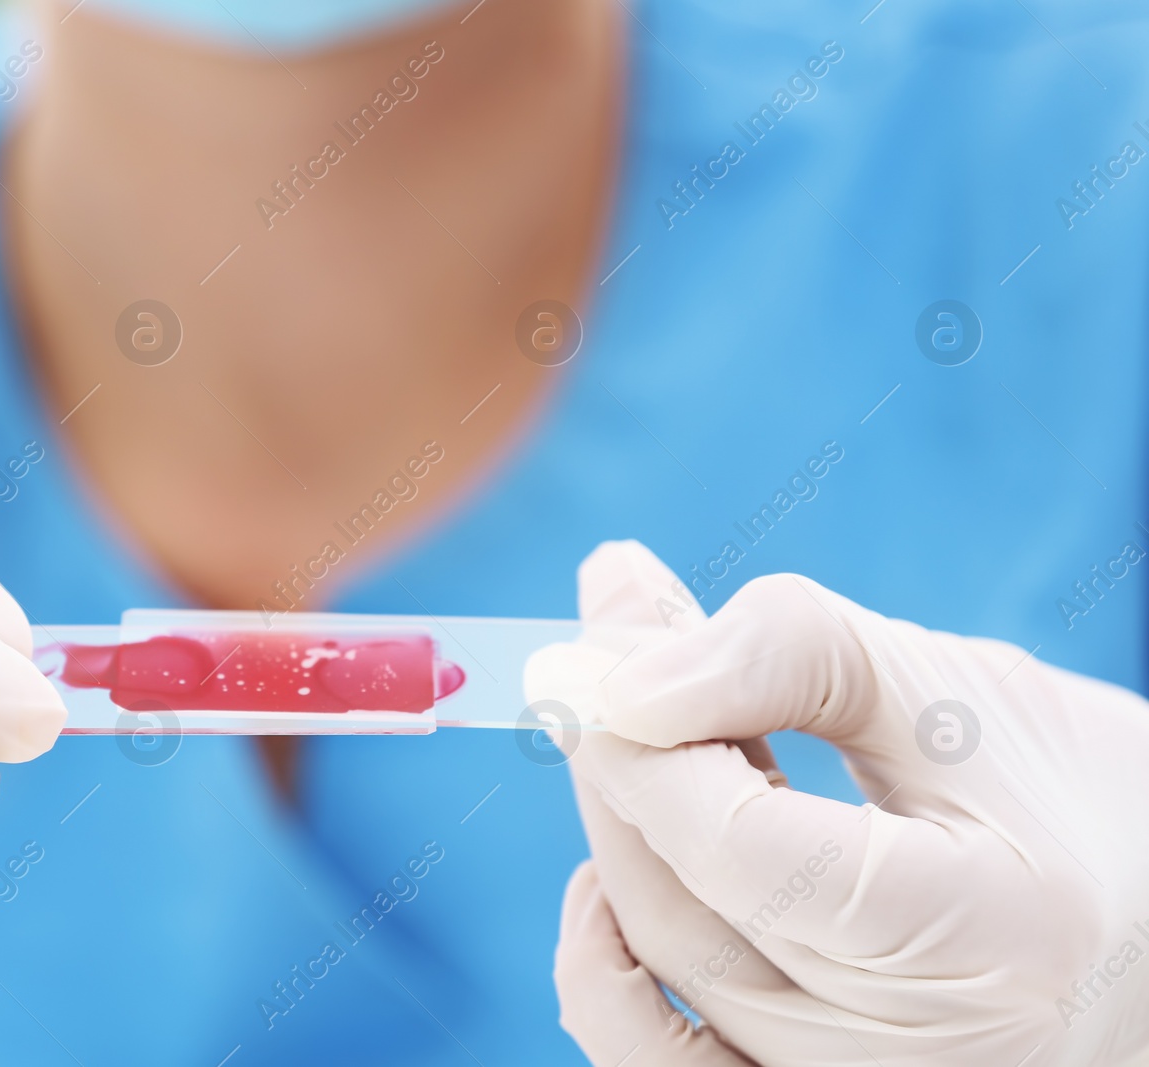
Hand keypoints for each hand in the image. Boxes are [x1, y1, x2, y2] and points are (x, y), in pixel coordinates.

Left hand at [527, 541, 1148, 1065]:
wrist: (1141, 920)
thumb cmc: (1060, 791)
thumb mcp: (950, 690)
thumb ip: (788, 656)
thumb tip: (615, 665)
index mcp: (987, 933)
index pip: (743, 848)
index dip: (644, 746)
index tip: (593, 653)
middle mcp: (923, 1056)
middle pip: (684, 913)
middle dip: (617, 772)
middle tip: (587, 667)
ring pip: (658, 983)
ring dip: (610, 846)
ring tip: (616, 745)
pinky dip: (606, 977)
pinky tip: (605, 881)